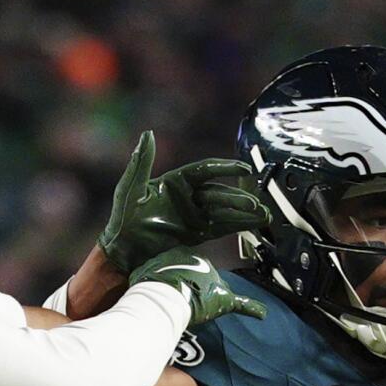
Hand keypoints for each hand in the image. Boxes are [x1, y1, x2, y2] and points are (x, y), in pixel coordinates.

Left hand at [98, 131, 269, 273]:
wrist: (122, 250)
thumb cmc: (123, 217)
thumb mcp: (130, 187)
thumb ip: (142, 162)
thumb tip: (148, 134)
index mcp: (175, 181)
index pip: (205, 171)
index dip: (225, 169)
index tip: (244, 169)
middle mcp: (188, 196)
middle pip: (218, 193)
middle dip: (238, 199)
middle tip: (255, 203)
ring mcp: (193, 215)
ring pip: (223, 211)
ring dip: (243, 213)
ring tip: (263, 215)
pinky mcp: (196, 233)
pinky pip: (220, 227)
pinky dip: (237, 226)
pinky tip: (254, 225)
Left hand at [129, 247, 266, 325]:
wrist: (169, 300)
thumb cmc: (199, 299)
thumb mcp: (225, 301)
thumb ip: (245, 305)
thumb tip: (264, 313)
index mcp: (201, 258)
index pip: (203, 267)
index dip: (201, 282)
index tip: (199, 296)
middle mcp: (179, 253)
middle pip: (183, 267)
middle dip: (183, 279)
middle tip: (183, 298)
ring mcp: (159, 260)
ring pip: (165, 270)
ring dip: (166, 281)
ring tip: (166, 299)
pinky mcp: (143, 269)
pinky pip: (147, 276)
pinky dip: (149, 285)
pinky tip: (152, 297)